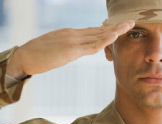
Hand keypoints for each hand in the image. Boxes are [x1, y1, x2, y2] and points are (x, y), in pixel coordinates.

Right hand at [7, 21, 134, 78]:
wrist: (24, 57)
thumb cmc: (40, 54)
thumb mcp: (60, 47)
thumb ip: (73, 46)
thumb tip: (83, 48)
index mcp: (73, 34)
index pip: (95, 31)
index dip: (110, 28)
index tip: (122, 27)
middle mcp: (75, 34)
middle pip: (100, 30)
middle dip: (117, 26)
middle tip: (131, 22)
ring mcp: (73, 40)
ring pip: (99, 35)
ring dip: (115, 30)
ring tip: (129, 25)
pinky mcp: (71, 50)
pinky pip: (91, 45)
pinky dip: (104, 40)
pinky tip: (114, 35)